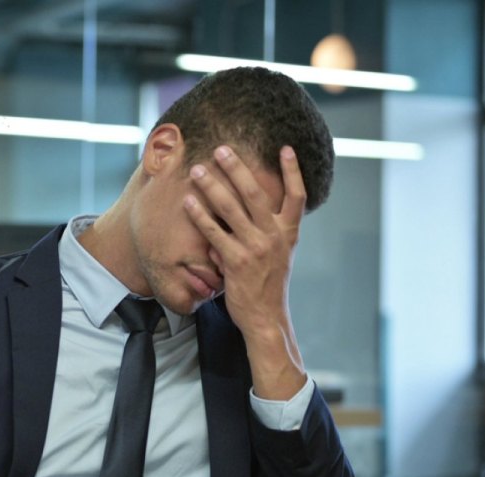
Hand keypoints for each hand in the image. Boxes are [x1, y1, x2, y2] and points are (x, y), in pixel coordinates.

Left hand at [182, 144, 307, 398]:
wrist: (266, 319)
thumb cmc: (267, 286)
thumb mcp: (278, 257)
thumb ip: (267, 233)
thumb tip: (245, 213)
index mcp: (288, 234)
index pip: (297, 196)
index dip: (293, 171)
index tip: (285, 148)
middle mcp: (275, 237)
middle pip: (256, 193)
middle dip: (237, 168)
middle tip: (221, 149)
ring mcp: (256, 248)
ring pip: (231, 209)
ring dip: (212, 186)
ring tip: (198, 170)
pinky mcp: (236, 262)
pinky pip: (214, 232)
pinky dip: (200, 215)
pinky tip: (188, 202)